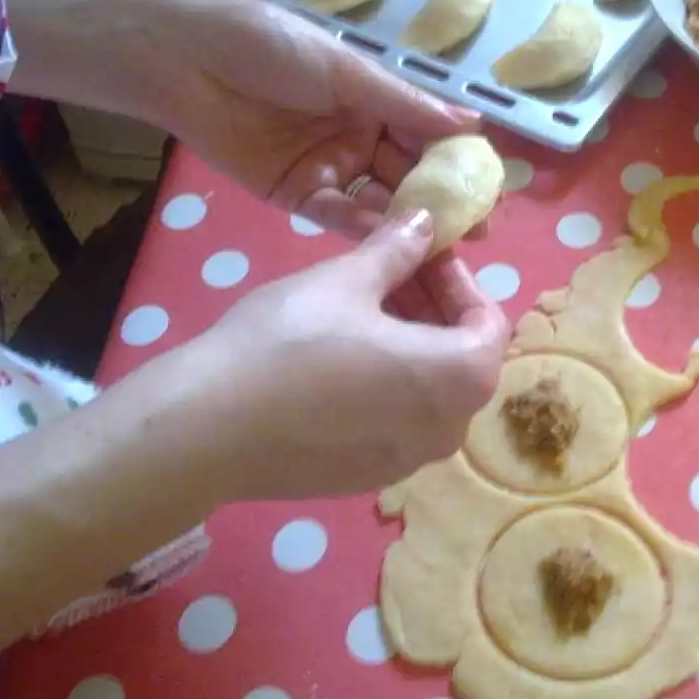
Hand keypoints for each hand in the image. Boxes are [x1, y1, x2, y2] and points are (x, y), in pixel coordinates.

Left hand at [162, 0, 482, 238]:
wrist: (187, 59)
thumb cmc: (271, 48)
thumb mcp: (346, 72)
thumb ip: (406, 105)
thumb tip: (473, 123)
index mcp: (373, 99)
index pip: (426, 134)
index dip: (458, 162)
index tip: (491, 188)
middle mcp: (357, 136)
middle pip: (408, 173)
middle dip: (442, 200)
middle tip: (479, 230)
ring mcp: (328, 168)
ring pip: (377, 198)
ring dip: (408, 220)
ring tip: (445, 245)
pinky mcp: (296, 194)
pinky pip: (337, 214)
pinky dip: (362, 227)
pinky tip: (390, 241)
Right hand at [188, 208, 509, 498]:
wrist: (209, 428)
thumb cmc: (289, 341)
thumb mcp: (346, 280)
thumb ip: (398, 250)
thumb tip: (425, 220)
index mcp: (462, 378)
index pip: (489, 322)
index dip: (458, 281)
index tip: (420, 255)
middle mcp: (450, 430)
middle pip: (462, 359)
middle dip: (434, 310)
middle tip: (389, 273)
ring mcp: (408, 461)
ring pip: (429, 392)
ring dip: (410, 346)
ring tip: (359, 310)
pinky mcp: (368, 478)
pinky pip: (397, 423)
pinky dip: (386, 386)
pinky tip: (337, 362)